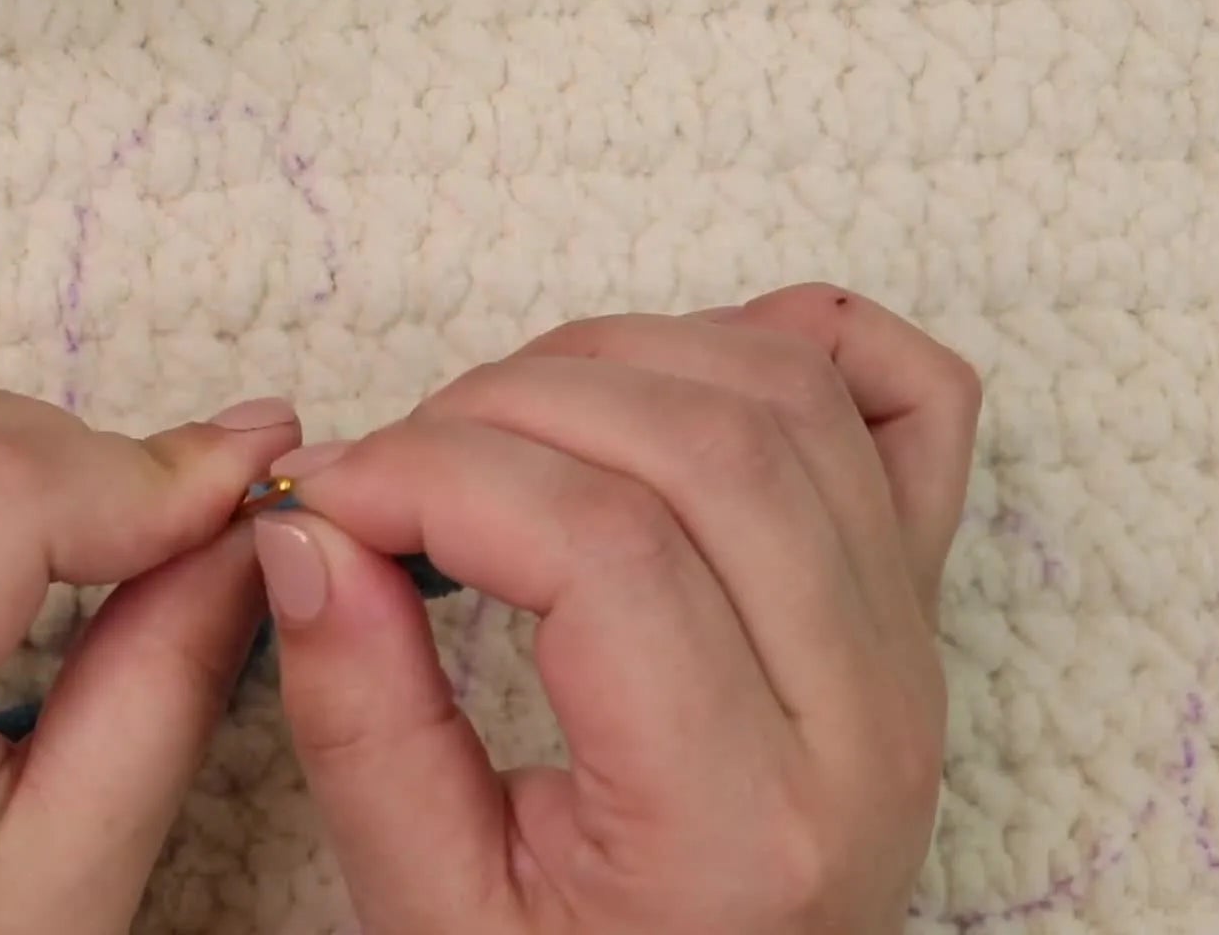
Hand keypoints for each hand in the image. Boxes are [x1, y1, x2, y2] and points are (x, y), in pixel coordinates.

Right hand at [256, 284, 981, 933]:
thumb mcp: (436, 910)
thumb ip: (362, 726)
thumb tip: (304, 536)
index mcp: (740, 820)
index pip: (602, 548)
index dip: (437, 475)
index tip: (327, 494)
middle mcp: (863, 715)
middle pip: (706, 443)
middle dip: (507, 404)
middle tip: (395, 465)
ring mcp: (909, 643)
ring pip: (790, 397)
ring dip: (616, 358)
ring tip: (495, 426)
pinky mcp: (914, 599)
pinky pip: (912, 403)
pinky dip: (797, 340)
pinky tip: (681, 369)